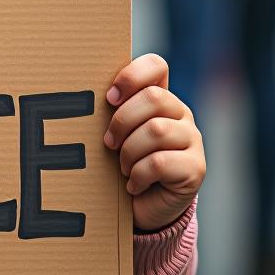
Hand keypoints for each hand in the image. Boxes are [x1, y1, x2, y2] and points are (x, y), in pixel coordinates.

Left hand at [103, 54, 205, 231]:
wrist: (142, 209)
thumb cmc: (121, 164)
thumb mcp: (114, 134)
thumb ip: (109, 112)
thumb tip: (78, 93)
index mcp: (160, 98)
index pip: (156, 65)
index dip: (131, 76)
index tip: (109, 98)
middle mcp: (181, 114)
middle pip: (154, 98)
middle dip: (122, 121)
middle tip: (109, 143)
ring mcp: (193, 140)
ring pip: (156, 130)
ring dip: (129, 152)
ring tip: (122, 168)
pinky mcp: (196, 168)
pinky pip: (160, 162)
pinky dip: (138, 175)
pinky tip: (133, 186)